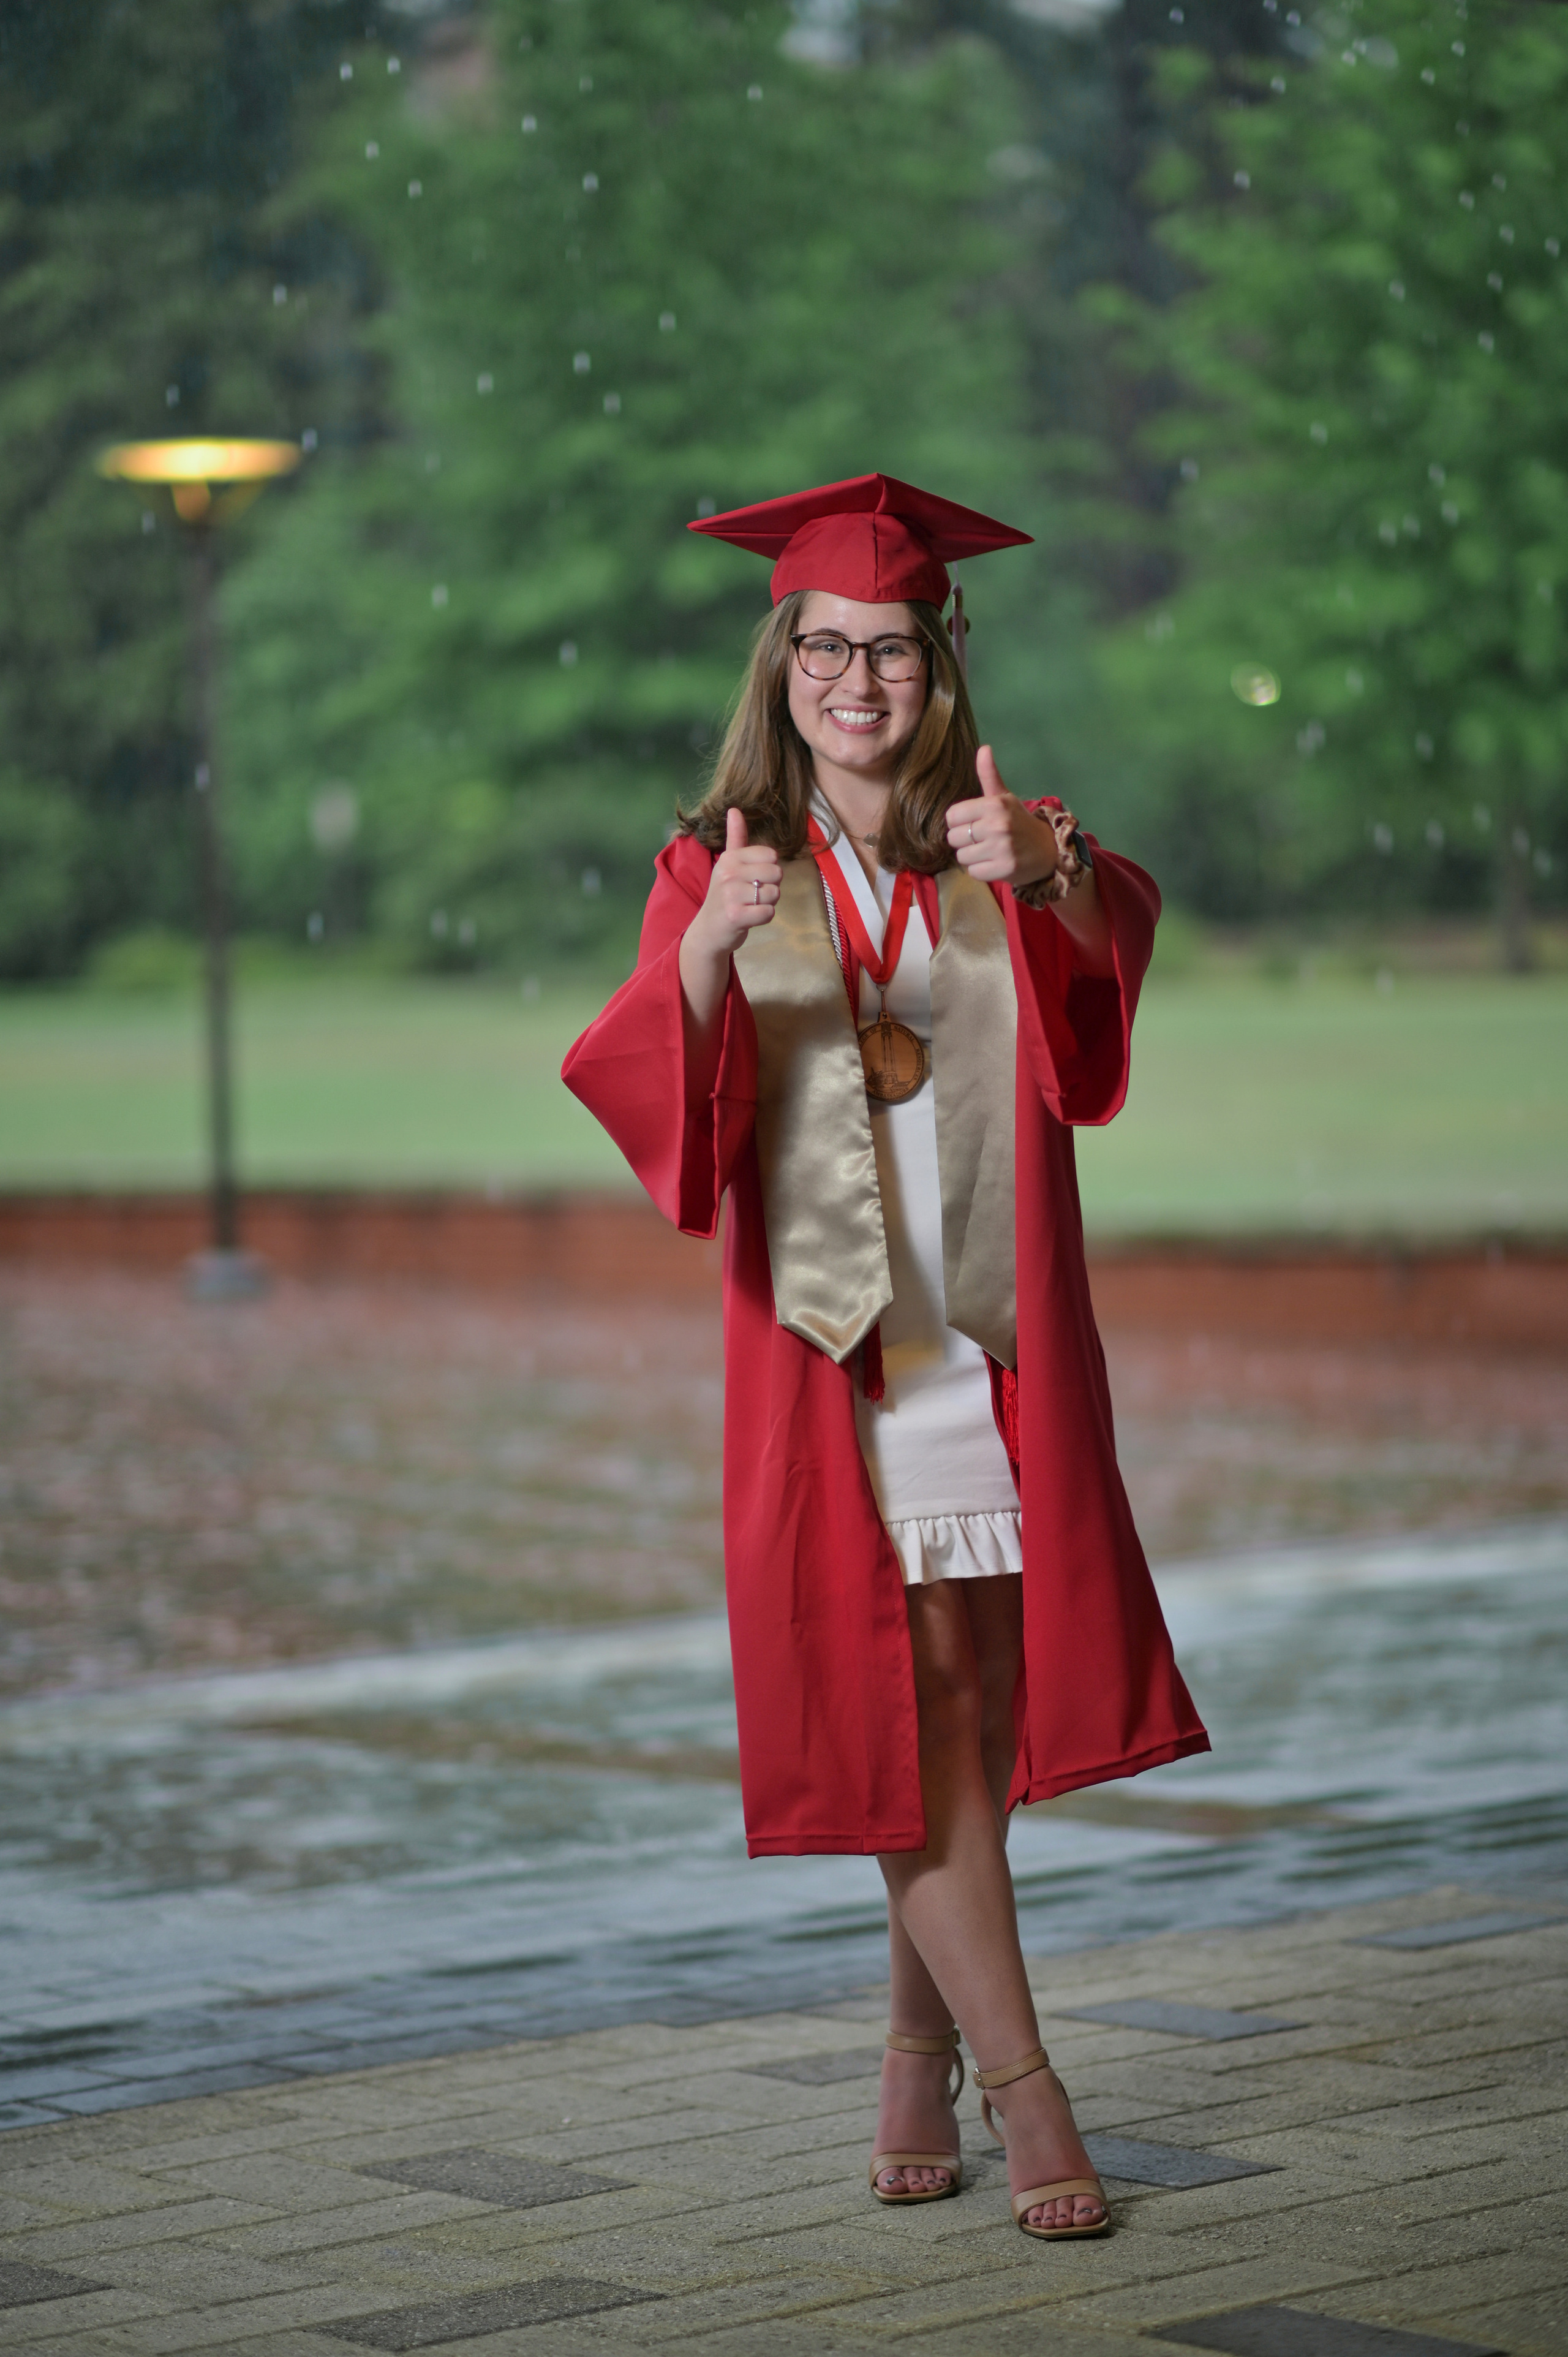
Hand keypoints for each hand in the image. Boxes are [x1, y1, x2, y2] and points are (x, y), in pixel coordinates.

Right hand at [689, 806, 781, 958]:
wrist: (708, 931)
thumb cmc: (724, 896)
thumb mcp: (727, 864)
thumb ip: (735, 838)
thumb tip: (734, 809)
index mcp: (730, 858)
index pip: (772, 855)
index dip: (769, 870)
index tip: (752, 879)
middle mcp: (728, 873)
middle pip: (777, 874)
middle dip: (770, 888)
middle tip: (752, 895)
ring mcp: (731, 895)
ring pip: (774, 894)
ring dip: (767, 903)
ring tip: (750, 906)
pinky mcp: (736, 916)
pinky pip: (769, 913)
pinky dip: (763, 918)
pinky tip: (749, 918)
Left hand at [944, 746, 1059, 889]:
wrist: (1049, 849)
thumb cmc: (1019, 822)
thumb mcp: (1004, 797)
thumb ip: (989, 775)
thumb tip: (983, 748)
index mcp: (994, 804)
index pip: (951, 816)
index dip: (959, 822)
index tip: (974, 824)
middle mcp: (997, 824)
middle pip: (953, 838)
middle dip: (965, 841)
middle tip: (982, 840)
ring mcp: (1001, 848)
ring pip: (962, 857)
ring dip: (972, 857)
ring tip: (989, 852)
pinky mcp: (1004, 868)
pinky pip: (974, 872)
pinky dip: (981, 871)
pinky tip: (994, 863)